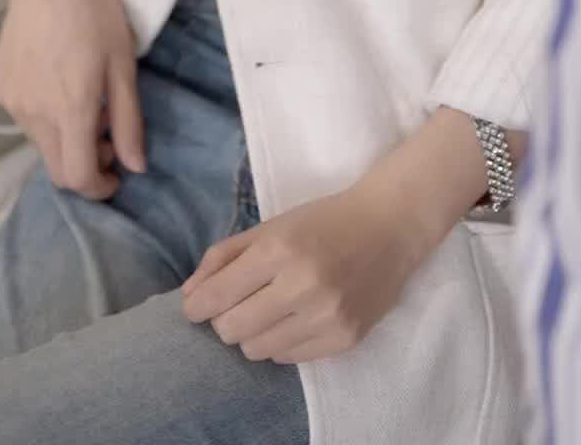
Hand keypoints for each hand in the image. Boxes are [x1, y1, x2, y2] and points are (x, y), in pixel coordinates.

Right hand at [0, 0, 144, 201]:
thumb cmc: (96, 12)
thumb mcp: (123, 66)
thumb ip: (128, 122)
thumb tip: (135, 167)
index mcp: (68, 110)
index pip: (77, 178)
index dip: (99, 188)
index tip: (117, 175)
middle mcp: (32, 113)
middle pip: (56, 167)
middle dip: (85, 166)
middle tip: (109, 137)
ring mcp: (10, 100)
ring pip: (39, 142)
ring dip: (65, 138)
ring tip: (86, 102)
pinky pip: (23, 117)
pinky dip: (44, 116)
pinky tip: (58, 82)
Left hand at [181, 178, 420, 365]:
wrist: (390, 227)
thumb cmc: (323, 222)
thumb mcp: (270, 226)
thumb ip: (224, 257)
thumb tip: (189, 295)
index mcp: (279, 248)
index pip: (219, 295)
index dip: (197, 306)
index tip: (195, 307)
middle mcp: (303, 285)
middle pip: (232, 330)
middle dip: (224, 319)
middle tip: (237, 304)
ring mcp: (327, 316)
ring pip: (257, 350)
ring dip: (252, 333)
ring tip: (268, 310)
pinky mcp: (345, 339)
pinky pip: (288, 358)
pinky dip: (280, 341)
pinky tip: (294, 318)